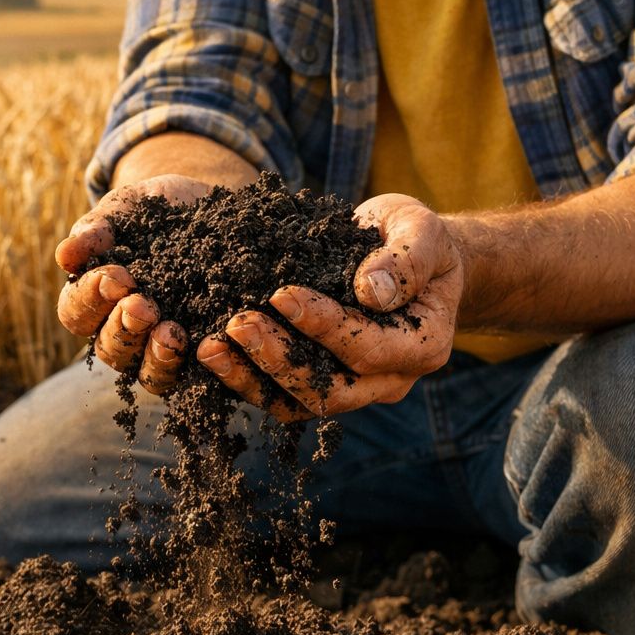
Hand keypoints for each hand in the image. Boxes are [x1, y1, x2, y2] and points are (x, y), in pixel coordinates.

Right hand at [55, 174, 211, 393]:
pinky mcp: (202, 353)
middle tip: (142, 306)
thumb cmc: (157, 209)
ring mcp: (162, 349)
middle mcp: (123, 333)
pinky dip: (200, 366)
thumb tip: (64, 256)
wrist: (211, 209)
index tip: (115, 276)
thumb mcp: (128, 209)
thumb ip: (97, 230)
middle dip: (124, 329)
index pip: (76, 312)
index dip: (91, 300)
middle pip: (110, 350)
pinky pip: (195, 375)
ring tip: (172, 333)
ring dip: (157, 358)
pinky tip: (210, 344)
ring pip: (149, 375)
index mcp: (94, 300)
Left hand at [196, 193, 462, 419]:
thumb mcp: (421, 231)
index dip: (324, 326)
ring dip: (252, 378)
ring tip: (210, 348)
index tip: (281, 295)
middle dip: (279, 359)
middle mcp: (390, 381)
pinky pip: (281, 396)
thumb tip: (371, 291)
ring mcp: (355, 390)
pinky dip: (245, 379)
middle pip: (331, 391)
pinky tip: (211, 353)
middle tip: (237, 324)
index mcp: (423, 345)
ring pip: (299, 404)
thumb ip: (406, 259)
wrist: (405, 256)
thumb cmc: (414, 238)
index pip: (368, 347)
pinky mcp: (322, 384)